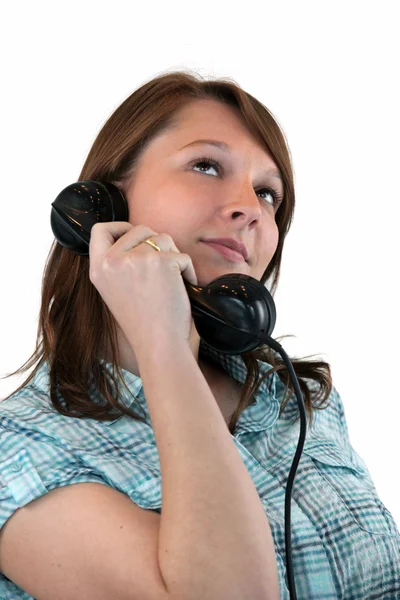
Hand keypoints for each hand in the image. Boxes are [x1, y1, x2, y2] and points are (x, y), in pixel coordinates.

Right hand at [88, 222, 197, 355]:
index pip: (100, 229)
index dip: (119, 227)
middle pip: (139, 229)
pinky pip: (182, 256)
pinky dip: (187, 271)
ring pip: (163, 239)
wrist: (158, 344)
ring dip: (173, 257)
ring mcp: (137, 258)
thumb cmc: (143, 321)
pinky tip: (182, 290)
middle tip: (161, 271)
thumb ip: (118, 263)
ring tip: (170, 284)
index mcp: (98, 268)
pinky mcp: (161, 261)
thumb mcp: (115, 289)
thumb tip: (135, 236)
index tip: (135, 237)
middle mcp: (113, 260)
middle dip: (156, 244)